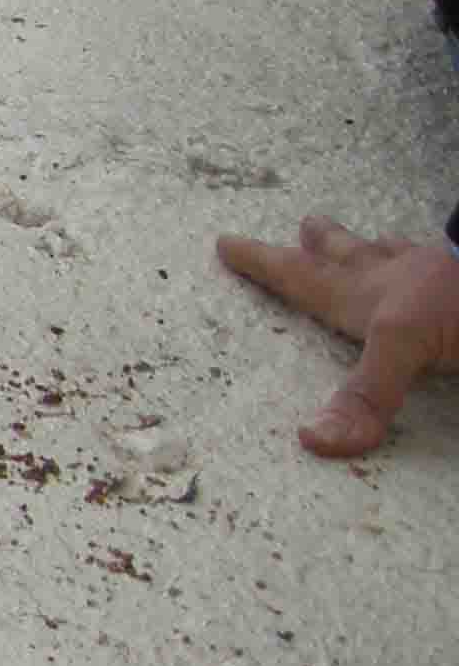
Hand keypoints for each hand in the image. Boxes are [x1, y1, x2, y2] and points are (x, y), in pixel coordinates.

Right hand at [213, 217, 458, 454]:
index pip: (306, 280)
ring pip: (397, 252)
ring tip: (361, 236)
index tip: (228, 244)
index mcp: (372, 298)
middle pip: (350, 255)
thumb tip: (314, 440)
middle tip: (303, 226)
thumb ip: (365, 394)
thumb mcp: (406, 349)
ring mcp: (440, 273)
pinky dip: (430, 258)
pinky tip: (435, 259)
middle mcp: (399, 278)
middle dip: (320, 246)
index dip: (266, 265)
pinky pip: (444, 261)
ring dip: (374, 246)